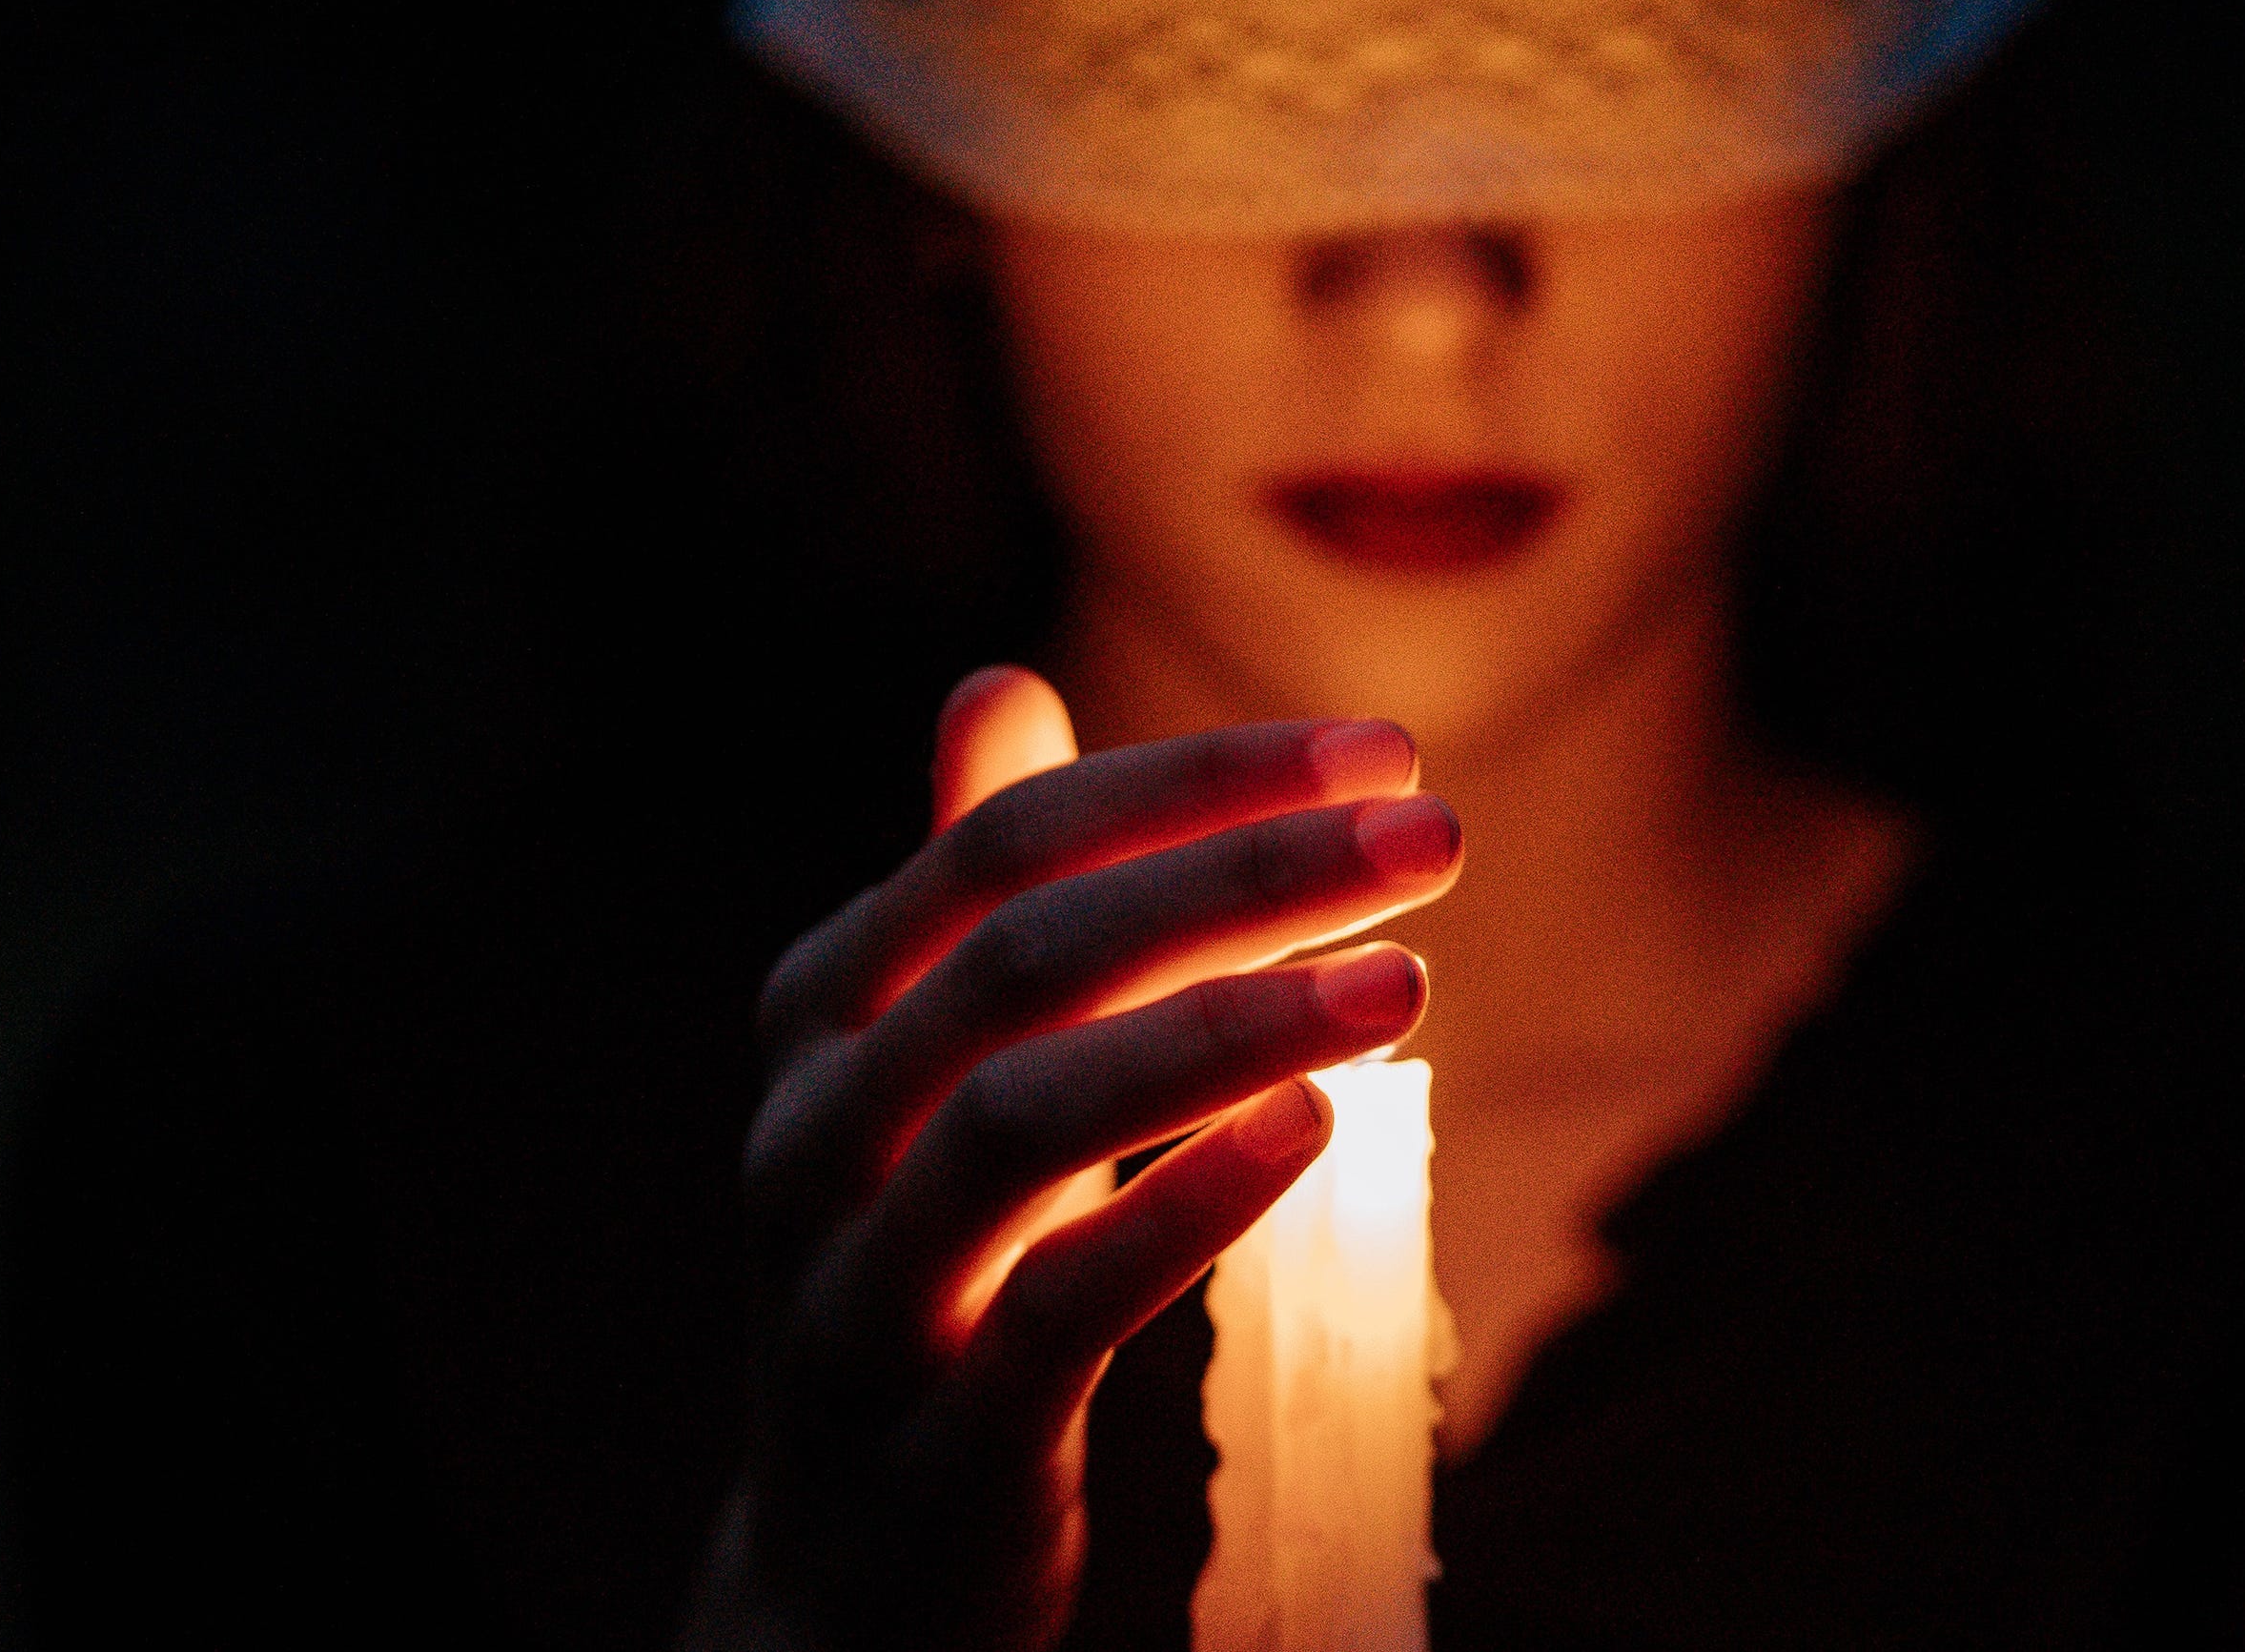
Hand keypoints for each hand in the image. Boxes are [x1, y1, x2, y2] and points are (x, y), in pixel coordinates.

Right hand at [686, 666, 1457, 1649]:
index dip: (1200, 779)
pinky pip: (1054, 1306)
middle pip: (1026, 952)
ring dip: (1232, 1025)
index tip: (1381, 747)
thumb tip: (993, 681)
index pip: (1008, 841)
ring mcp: (857, 1290)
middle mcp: (811, 1131)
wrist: (844, 1571)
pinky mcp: (932, 1441)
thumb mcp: (928, 1068)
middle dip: (1243, 871)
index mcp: (821, 1012)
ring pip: (1027, 1114)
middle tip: (1433, 834)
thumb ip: (968, 890)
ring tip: (1407, 976)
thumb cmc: (926, 1266)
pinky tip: (1316, 1132)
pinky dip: (1186, 1206)